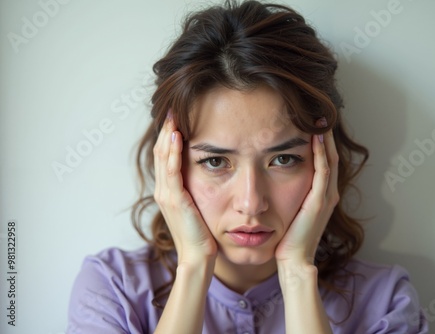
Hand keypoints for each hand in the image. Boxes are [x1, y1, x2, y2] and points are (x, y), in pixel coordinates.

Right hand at [153, 115, 217, 263]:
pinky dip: (173, 153)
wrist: (197, 255)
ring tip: (173, 117)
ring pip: (163, 158)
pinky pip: (172, 171)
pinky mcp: (175, 200)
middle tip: (171, 110)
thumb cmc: (200, 232)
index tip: (174, 118)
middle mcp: (163, 190)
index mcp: (167, 190)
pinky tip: (178, 137)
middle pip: (160, 152)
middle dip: (166, 130)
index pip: (164, 157)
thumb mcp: (195, 206)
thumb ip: (192, 189)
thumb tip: (203, 172)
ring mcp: (166, 194)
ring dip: (168, 136)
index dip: (167, 137)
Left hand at [274, 125, 338, 264]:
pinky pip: (323, 171)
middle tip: (320, 113)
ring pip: (330, 159)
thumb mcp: (290, 209)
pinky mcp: (320, 201)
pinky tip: (316, 136)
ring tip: (321, 118)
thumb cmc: (288, 237)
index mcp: (322, 194)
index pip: (325, 161)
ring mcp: (326, 197)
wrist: (292, 259)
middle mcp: (328, 193)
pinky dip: (321, 152)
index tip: (313, 123)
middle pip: (331, 156)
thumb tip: (274, 174)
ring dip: (326, 138)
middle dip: (326, 134)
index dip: (322, 141)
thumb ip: (290, 192)